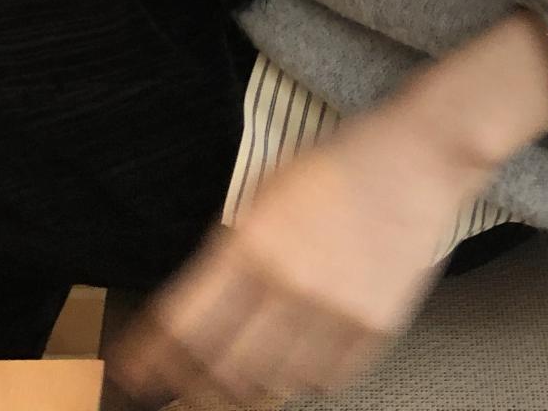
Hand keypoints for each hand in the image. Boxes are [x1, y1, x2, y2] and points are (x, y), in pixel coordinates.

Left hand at [112, 102, 490, 406]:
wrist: (414, 160)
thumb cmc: (336, 168)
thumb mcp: (262, 192)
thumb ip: (227, 248)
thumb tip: (192, 303)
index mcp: (253, 244)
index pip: (183, 323)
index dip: (149, 355)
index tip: (133, 370)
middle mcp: (290, 284)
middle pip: (221, 368)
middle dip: (189, 387)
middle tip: (178, 390)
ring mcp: (335, 312)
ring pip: (271, 384)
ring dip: (242, 392)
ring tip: (228, 388)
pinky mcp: (373, 328)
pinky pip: (324, 381)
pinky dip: (298, 383)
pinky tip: (288, 370)